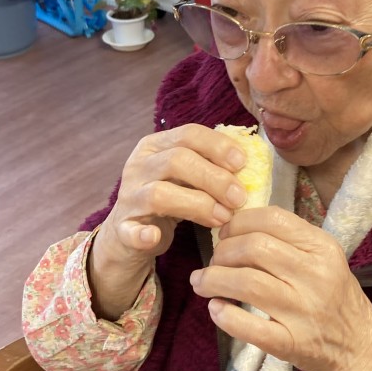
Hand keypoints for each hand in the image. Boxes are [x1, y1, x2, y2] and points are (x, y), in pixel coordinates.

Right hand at [89, 124, 248, 319]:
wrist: (131, 232)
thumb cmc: (171, 198)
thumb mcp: (188, 176)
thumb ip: (211, 167)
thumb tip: (250, 166)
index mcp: (155, 145)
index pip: (189, 133)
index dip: (218, 146)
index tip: (243, 163)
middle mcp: (138, 165)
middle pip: (177, 161)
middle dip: (214, 178)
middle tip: (240, 198)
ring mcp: (128, 197)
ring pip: (158, 194)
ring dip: (196, 205)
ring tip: (223, 218)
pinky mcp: (122, 229)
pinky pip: (130, 231)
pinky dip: (143, 234)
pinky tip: (156, 237)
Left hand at [190, 206, 371, 370]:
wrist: (359, 347)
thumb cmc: (333, 296)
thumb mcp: (323, 258)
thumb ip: (287, 239)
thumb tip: (233, 224)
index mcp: (322, 247)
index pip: (273, 219)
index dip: (239, 222)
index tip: (225, 234)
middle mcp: (317, 275)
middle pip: (255, 248)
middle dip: (223, 251)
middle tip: (214, 261)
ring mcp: (305, 311)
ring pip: (248, 283)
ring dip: (214, 280)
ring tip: (201, 282)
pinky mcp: (293, 344)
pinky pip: (251, 328)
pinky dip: (226, 316)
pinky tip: (216, 308)